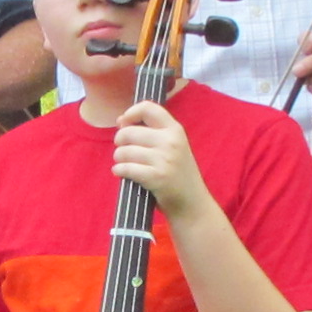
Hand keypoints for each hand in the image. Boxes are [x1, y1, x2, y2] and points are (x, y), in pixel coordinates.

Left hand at [110, 98, 208, 219]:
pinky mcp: (156, 177)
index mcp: (175, 130)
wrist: (192, 204)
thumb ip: (154, 132)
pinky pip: (126, 168)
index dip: (130, 114)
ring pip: (124, 151)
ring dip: (119, 159)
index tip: (123, 124)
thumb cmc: (177, 174)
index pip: (147, 108)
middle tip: (124, 152)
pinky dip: (119, 171)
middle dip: (119, 142)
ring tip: (125, 164)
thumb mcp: (174, 146)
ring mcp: (164, 159)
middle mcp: (171, 141)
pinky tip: (122, 173)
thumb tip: (121, 121)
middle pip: (128, 132)